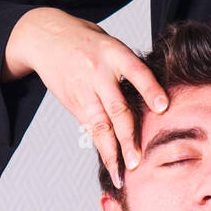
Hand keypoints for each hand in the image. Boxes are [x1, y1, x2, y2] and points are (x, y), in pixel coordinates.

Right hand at [2, 7, 168, 187]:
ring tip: (122, 173)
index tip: (163, 108)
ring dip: (112, 152)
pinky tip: (111, 164)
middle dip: (128, 137)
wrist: (47, 37)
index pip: (136, 72)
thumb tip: (159, 99)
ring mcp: (84, 91)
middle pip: (116, 108)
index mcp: (114, 53)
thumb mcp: (112, 45)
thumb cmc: (89, 43)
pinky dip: (102, 148)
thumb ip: (131, 69)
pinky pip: (91, 129)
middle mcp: (98, 73)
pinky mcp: (74, 104)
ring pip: (100, 125)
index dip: (150, 90)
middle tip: (138, 162)